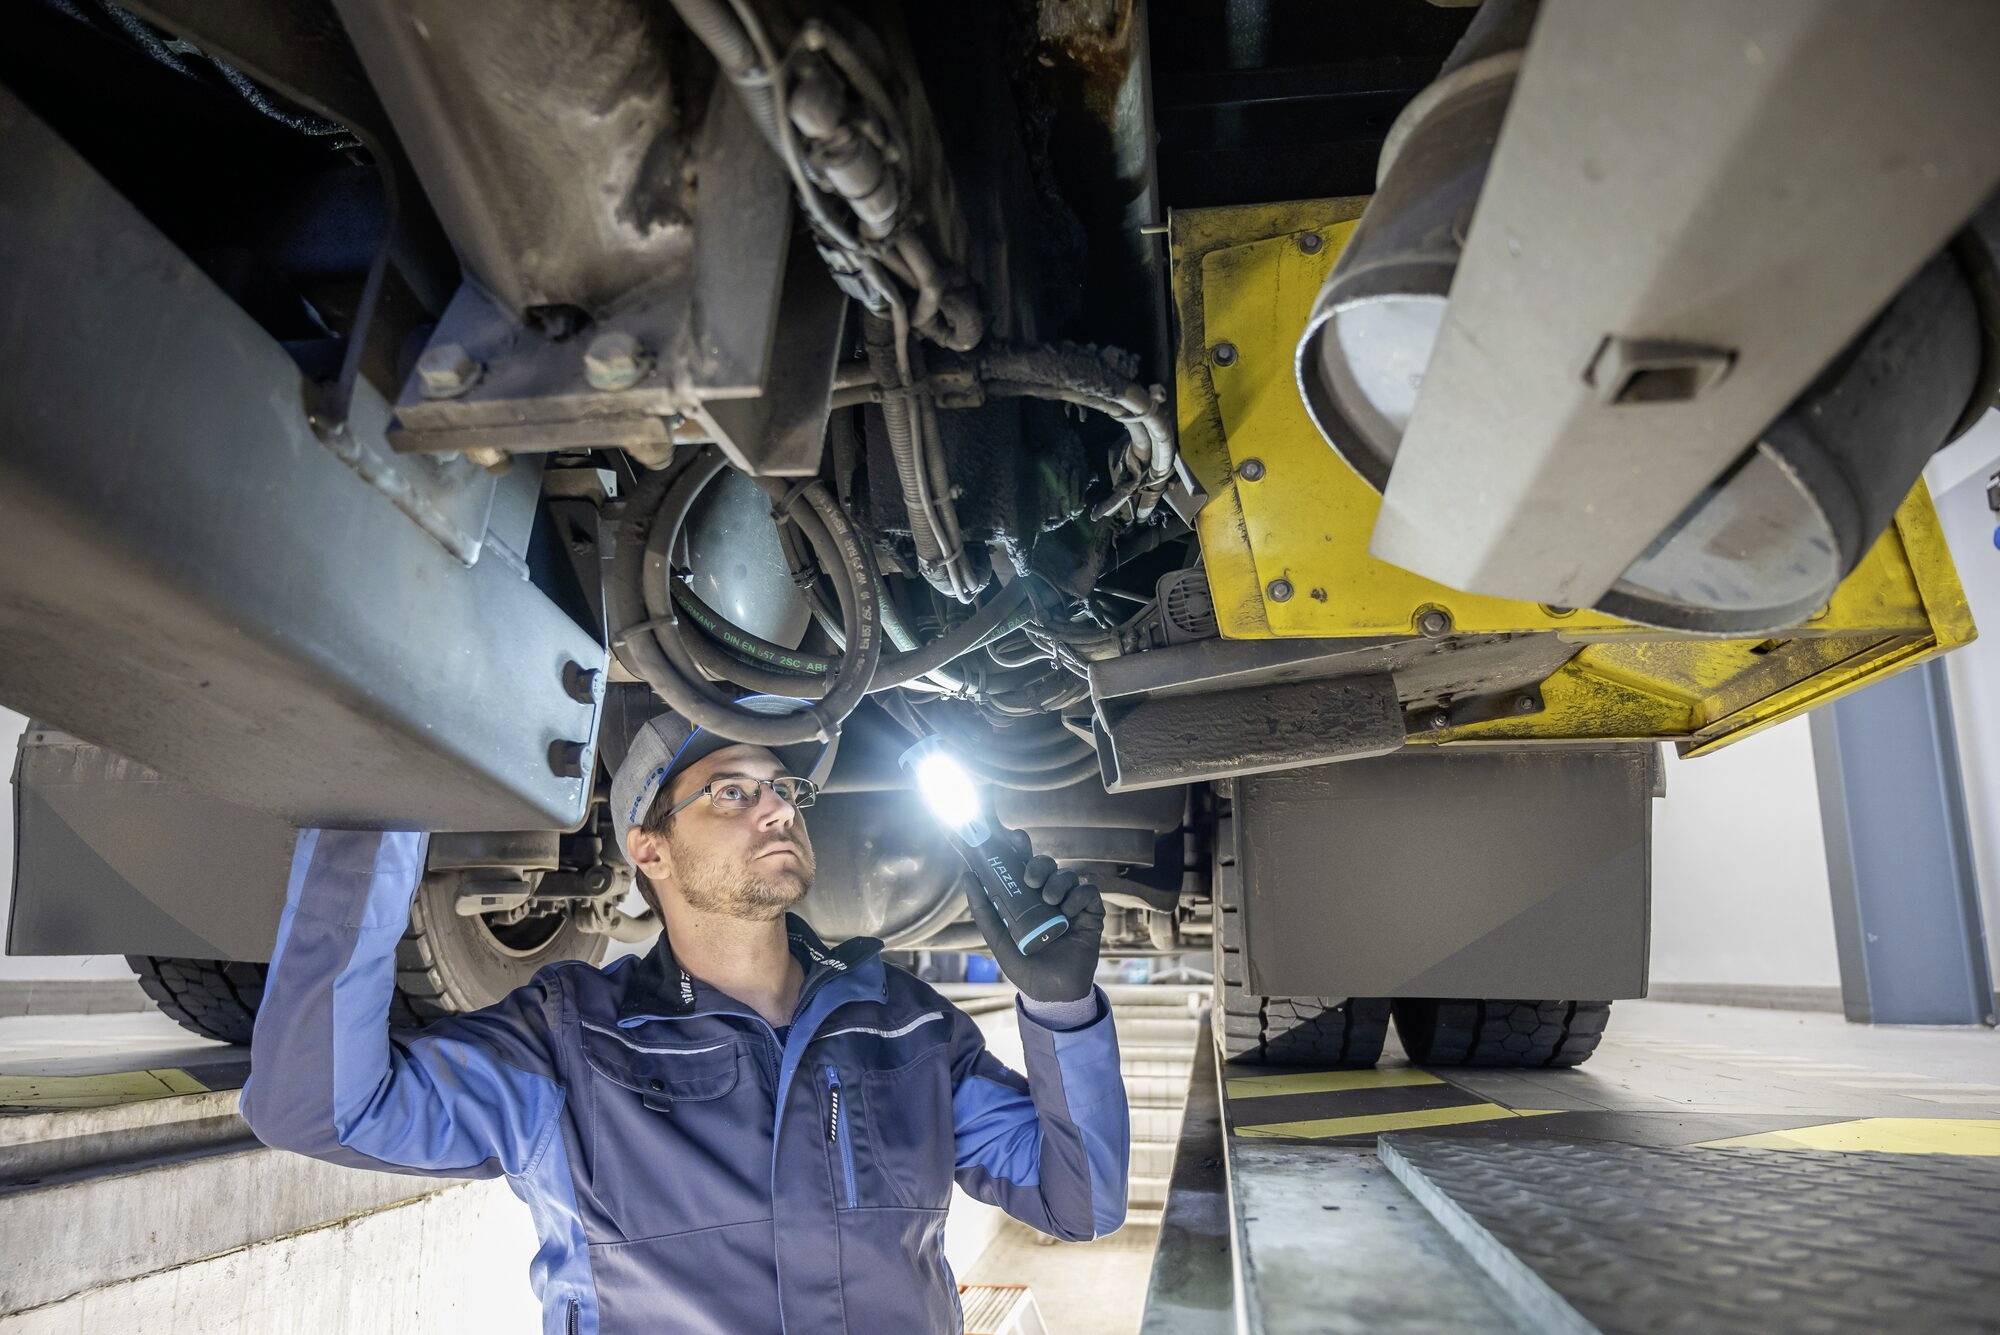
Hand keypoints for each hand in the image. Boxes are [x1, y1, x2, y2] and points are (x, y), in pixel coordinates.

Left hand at [962, 828, 1104, 1003]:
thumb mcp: (998, 940)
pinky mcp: (1091, 914)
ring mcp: (1070, 904)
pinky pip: (1088, 891)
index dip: (1020, 847)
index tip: (1014, 839)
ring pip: (1068, 874)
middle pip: (1047, 863)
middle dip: (1039, 864)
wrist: (1053, 993)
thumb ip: (984, 911)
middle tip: (1030, 880)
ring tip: (1050, 902)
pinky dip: (1078, 897)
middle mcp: (1049, 897)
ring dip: (1058, 882)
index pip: (1024, 864)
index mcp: (1027, 899)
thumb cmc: (1025, 966)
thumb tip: (968, 877)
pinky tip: (1069, 913)